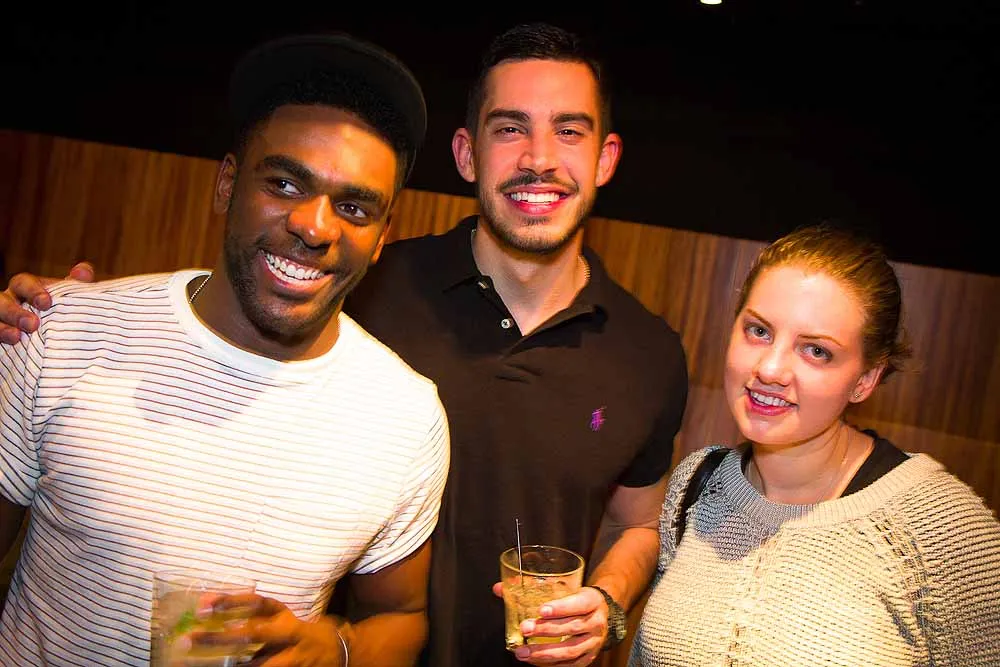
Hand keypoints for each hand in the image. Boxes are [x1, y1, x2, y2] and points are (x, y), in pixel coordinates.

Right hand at [0, 262, 94, 343]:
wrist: (53, 341)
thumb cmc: (60, 312)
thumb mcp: (69, 298)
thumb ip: (77, 285)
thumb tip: (83, 273)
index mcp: (25, 289)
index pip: (23, 283)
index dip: (33, 291)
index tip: (46, 303)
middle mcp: (9, 301)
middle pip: (1, 300)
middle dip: (15, 312)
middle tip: (33, 324)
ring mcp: (1, 319)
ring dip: (2, 327)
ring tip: (16, 337)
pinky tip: (10, 345)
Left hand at [187, 593, 347, 666]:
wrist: (338, 653)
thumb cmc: (300, 633)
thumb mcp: (282, 619)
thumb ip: (253, 615)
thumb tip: (211, 604)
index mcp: (286, 617)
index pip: (257, 604)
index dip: (231, 602)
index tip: (203, 604)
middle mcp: (289, 636)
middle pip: (251, 635)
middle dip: (218, 639)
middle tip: (188, 640)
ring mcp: (291, 660)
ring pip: (257, 666)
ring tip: (196, 665)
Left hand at [492, 582, 607, 665]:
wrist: (601, 613)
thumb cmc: (577, 599)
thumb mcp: (565, 588)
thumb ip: (532, 587)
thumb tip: (499, 589)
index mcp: (592, 600)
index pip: (579, 604)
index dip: (561, 608)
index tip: (541, 610)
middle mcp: (596, 622)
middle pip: (572, 627)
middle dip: (546, 630)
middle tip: (525, 629)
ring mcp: (593, 643)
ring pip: (570, 650)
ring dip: (544, 652)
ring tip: (522, 652)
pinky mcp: (588, 658)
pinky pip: (570, 665)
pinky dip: (551, 665)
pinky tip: (534, 661)